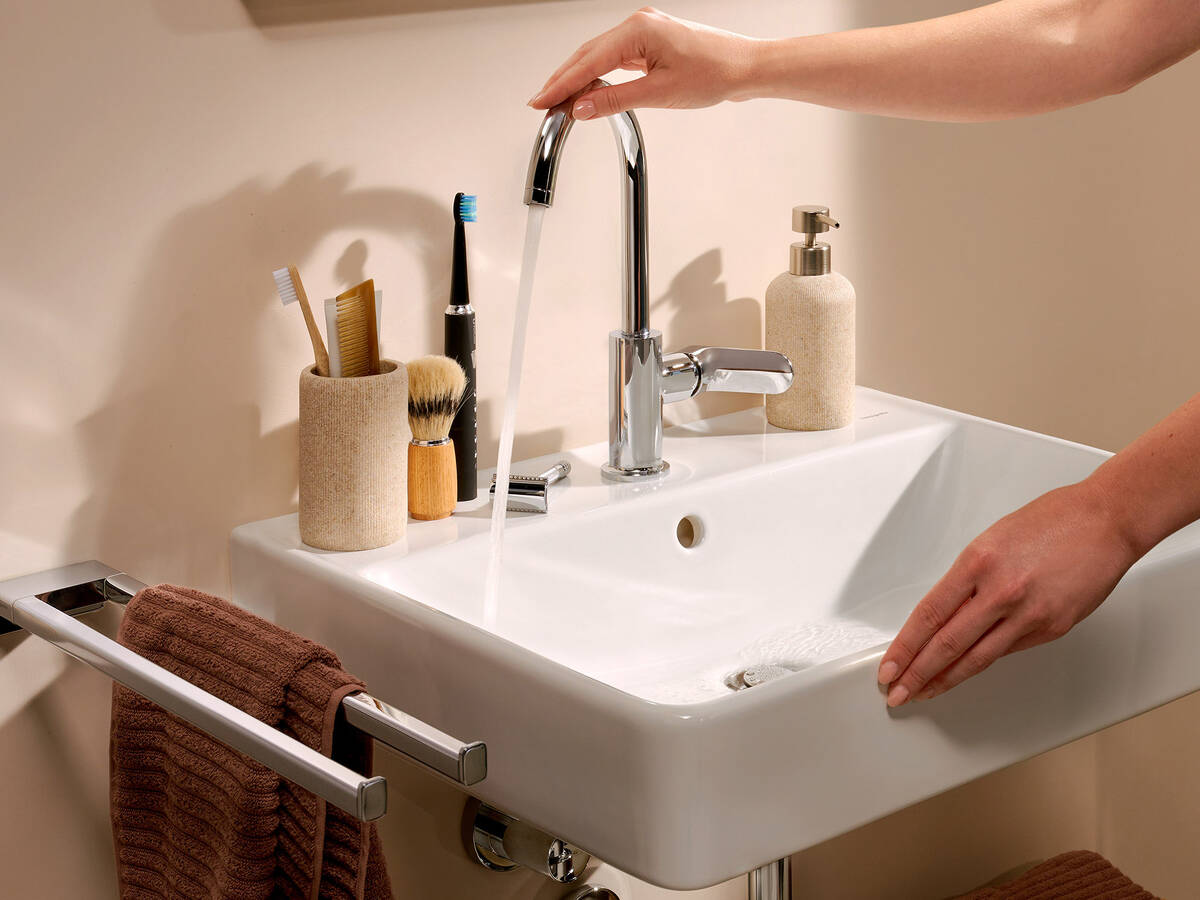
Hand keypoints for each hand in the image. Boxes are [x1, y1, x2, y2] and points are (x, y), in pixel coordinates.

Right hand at [529, 8, 758, 119]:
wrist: (745, 68)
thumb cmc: (715, 72)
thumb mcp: (660, 93)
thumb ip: (616, 99)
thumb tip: (583, 107)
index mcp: (638, 30)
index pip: (588, 61)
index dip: (561, 84)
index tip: (541, 101)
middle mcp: (639, 24)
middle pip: (587, 54)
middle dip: (563, 80)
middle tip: (541, 103)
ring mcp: (645, 32)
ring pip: (599, 56)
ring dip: (579, 78)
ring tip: (559, 101)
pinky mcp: (652, 42)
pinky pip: (615, 58)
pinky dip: (598, 74)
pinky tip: (589, 89)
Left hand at [877, 480, 1140, 706]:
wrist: (1106, 520)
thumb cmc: (1052, 521)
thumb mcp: (991, 540)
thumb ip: (968, 580)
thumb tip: (944, 614)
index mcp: (978, 562)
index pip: (929, 614)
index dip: (905, 646)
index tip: (890, 666)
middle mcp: (1001, 590)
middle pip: (947, 643)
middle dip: (916, 673)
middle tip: (897, 692)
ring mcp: (1029, 613)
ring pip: (976, 657)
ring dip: (945, 680)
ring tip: (922, 693)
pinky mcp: (1054, 627)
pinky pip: (1008, 650)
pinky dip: (981, 664)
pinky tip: (964, 674)